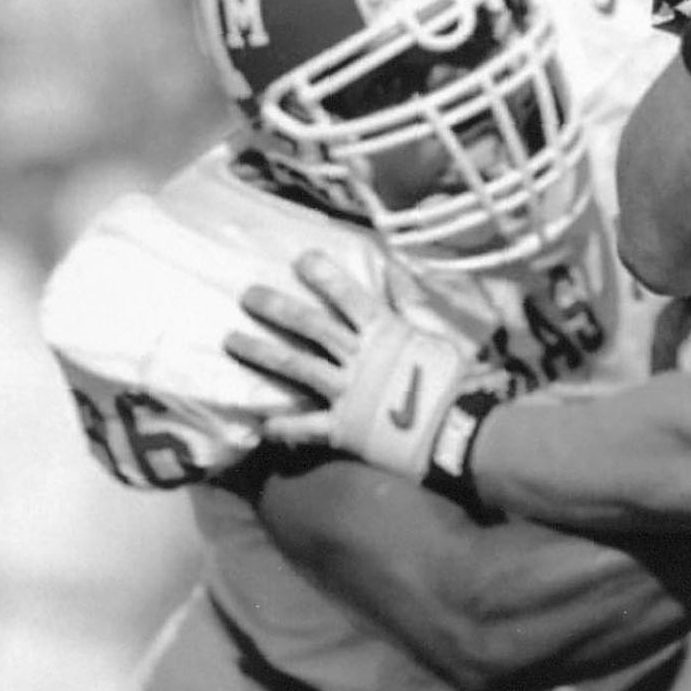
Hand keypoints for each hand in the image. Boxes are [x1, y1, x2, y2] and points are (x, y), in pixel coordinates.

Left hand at [224, 251, 483, 481]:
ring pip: (297, 368)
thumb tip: (394, 270)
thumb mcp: (442, 335)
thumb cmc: (457, 381)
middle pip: (312, 327)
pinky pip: (306, 426)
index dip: (326, 277)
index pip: (350, 297)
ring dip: (262, 353)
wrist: (459, 431)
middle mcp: (360, 358)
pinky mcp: (343, 427)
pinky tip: (259, 424)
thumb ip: (415, 305)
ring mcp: (347, 393)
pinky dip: (283, 426)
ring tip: (231, 341)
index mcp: (386, 333)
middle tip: (247, 295)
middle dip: (278, 308)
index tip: (301, 260)